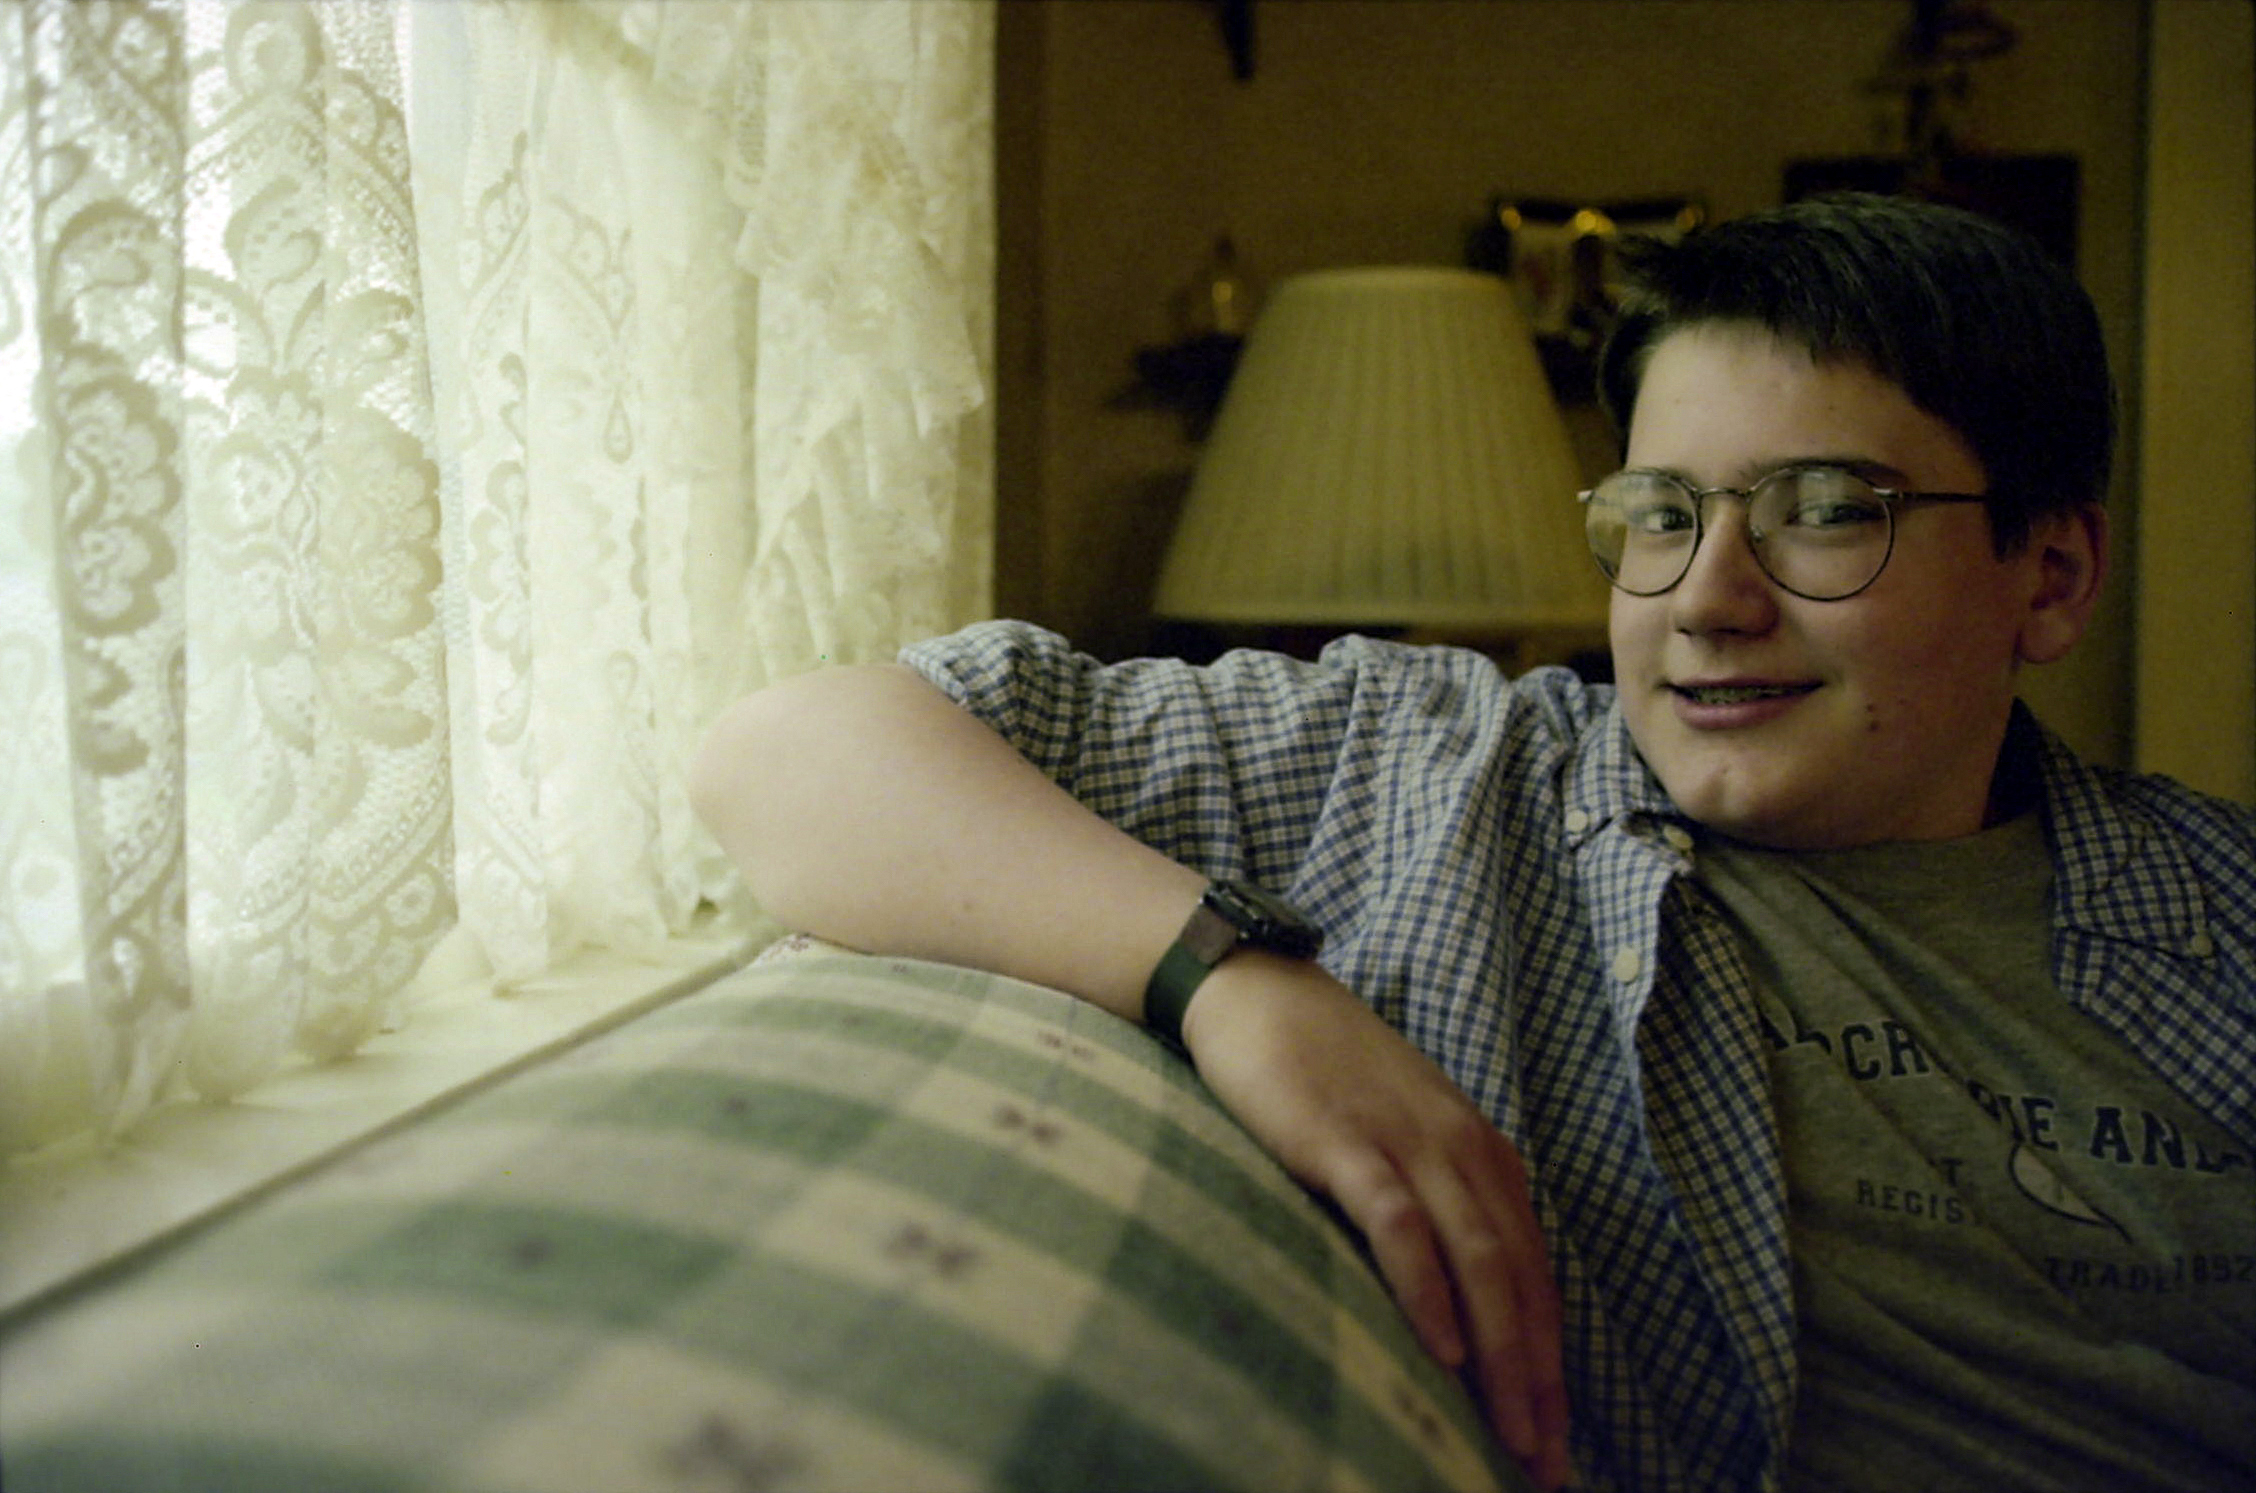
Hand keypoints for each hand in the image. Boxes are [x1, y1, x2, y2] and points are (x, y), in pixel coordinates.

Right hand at [1180, 952, 1571, 1490]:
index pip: (1534, 1273)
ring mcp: (1407, 1145)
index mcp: (1482, 1156)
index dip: (1551, 1359)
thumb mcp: (1400, 1136)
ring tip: (1513, 1430)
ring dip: (1503, 1354)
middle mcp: (1462, 1151)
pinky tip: (1441, 1348)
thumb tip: (1455, 1302)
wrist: (1257, 990)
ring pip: (1478, 1261)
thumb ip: (1435, 1203)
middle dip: (1540, 1379)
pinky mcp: (1347, 1144)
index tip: (1558, 1436)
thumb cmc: (1323, 1073)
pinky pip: (1401, 1226)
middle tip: (1548, 1461)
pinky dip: (1427, 1289)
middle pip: (1519, 1280)